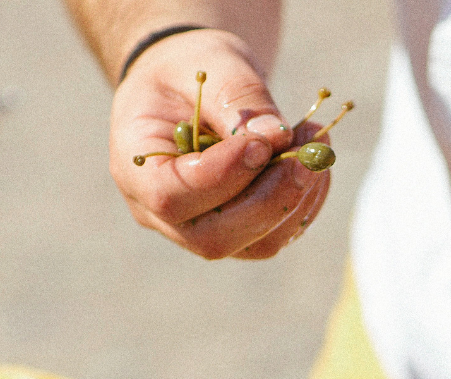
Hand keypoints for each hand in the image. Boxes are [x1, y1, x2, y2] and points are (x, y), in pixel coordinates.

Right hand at [108, 28, 330, 259]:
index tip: (261, 142)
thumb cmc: (188, 69)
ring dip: (297, 199)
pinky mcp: (240, 231)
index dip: (221, 176)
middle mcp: (160, 213)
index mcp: (135, 168)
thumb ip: (236, 95)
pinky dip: (306, 200)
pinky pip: (279, 234)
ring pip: (256, 244)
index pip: (170, 196)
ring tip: (316, 144)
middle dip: (270, 199)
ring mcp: (201, 228)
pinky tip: (313, 160)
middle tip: (308, 153)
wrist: (191, 86)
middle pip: (215, 237)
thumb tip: (277, 137)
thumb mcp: (207, 62)